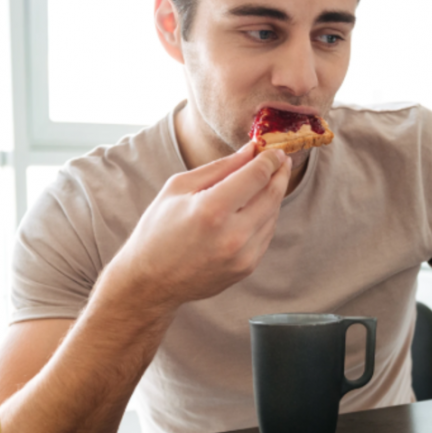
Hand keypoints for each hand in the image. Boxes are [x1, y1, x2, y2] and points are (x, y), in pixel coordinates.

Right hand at [105, 141, 290, 308]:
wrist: (150, 282)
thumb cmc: (158, 231)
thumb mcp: (179, 188)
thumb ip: (219, 167)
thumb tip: (250, 151)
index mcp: (211, 210)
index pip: (256, 176)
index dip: (270, 159)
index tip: (274, 150)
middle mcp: (233, 235)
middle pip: (272, 195)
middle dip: (279, 173)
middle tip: (281, 159)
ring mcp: (243, 255)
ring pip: (273, 215)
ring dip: (274, 194)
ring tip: (266, 180)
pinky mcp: (246, 268)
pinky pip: (266, 234)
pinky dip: (266, 216)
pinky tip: (255, 207)